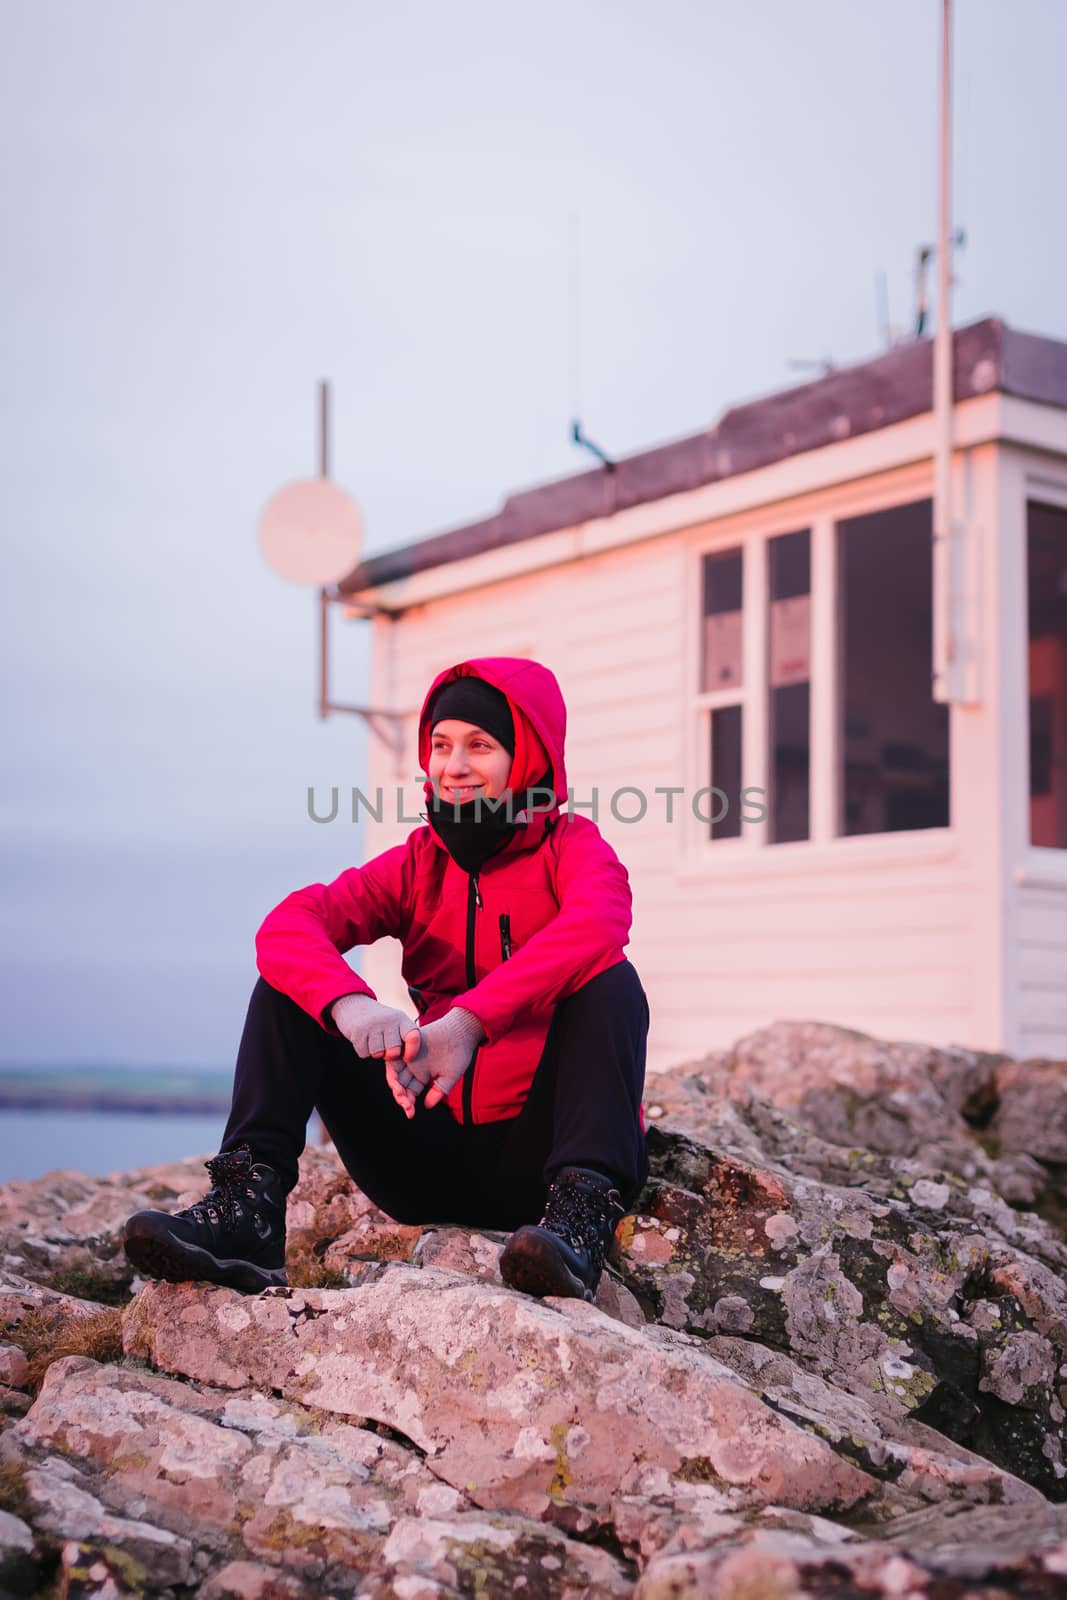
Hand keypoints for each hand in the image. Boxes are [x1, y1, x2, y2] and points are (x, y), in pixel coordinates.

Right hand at [332, 995, 420, 1116]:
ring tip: (374, 1041)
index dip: (412, 1051)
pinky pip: (364, 1053)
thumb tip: (411, 1064)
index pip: (413, 1037)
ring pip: (378, 1054)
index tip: (407, 1058)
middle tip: (386, 1047)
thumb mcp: (396, 1024)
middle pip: (394, 1052)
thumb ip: (404, 1040)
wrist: (354, 1005)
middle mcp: (389, 1020)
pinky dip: (363, 1050)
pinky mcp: (358, 1031)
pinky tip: (364, 1039)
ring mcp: (373, 1025)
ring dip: (375, 1053)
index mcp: (402, 1019)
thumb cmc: (381, 1022)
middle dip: (390, 1055)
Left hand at [397, 1008, 485, 1110]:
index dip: (408, 1103)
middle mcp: (414, 1066)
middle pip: (400, 1084)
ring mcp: (410, 1054)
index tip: (410, 1114)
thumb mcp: (450, 1077)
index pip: (410, 1092)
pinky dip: (393, 1062)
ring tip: (399, 1093)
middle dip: (401, 1096)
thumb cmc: (459, 1054)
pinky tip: (395, 1075)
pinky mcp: (409, 1043)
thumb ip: (439, 1091)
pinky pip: (396, 1052)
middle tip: (405, 1104)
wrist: (462, 1031)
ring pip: (395, 1071)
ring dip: (395, 1083)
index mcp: (422, 1076)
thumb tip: (427, 1106)